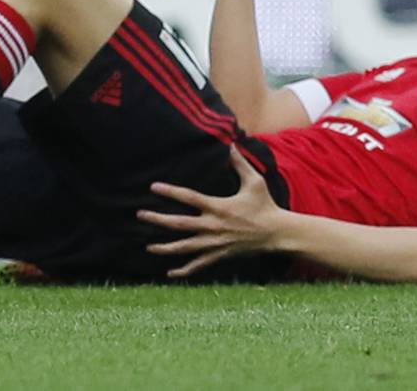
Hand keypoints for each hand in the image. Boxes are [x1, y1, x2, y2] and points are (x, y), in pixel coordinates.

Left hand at [138, 149, 284, 278]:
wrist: (276, 234)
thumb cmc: (265, 205)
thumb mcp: (254, 181)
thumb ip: (240, 163)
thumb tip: (232, 144)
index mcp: (218, 207)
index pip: (189, 198)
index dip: (170, 191)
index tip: (154, 187)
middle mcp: (213, 226)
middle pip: (179, 224)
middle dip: (158, 219)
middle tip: (140, 215)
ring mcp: (215, 243)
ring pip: (185, 248)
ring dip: (165, 248)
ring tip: (148, 247)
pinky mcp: (220, 256)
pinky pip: (198, 265)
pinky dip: (184, 270)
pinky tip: (170, 273)